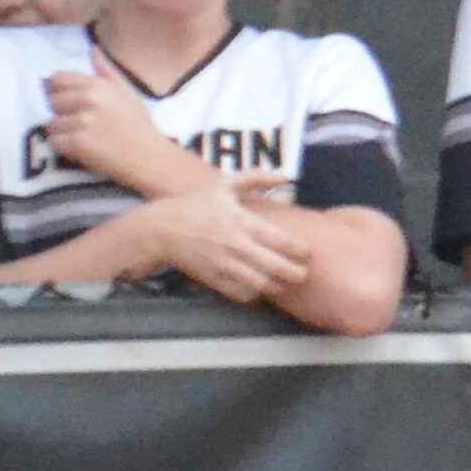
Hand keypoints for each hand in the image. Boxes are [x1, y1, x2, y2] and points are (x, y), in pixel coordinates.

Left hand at [43, 62, 208, 198]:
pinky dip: (63, 148)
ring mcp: (83, 121)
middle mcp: (89, 99)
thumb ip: (106, 70)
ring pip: (51, 124)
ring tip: (83, 138)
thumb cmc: (139, 126)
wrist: (150, 158)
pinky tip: (80, 150)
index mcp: (99, 85)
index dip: (57, 90)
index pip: (58, 79)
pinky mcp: (79, 143)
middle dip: (61, 113)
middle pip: (52, 101)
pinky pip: (54, 142)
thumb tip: (92, 49)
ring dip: (62, 133)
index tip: (67, 103)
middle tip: (80, 124)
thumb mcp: (127, 92)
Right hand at [128, 179, 310, 303]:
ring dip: (277, 287)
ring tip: (284, 284)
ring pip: (261, 284)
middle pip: (275, 267)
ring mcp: (225, 265)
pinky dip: (255, 294)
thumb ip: (256, 178)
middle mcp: (236, 245)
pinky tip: (260, 288)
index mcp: (242, 222)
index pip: (280, 240)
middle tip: (304, 275)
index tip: (307, 253)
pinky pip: (241, 294)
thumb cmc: (197, 204)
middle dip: (295, 274)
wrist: (163, 228)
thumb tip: (286, 176)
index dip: (299, 250)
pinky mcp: (214, 279)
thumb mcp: (226, 185)